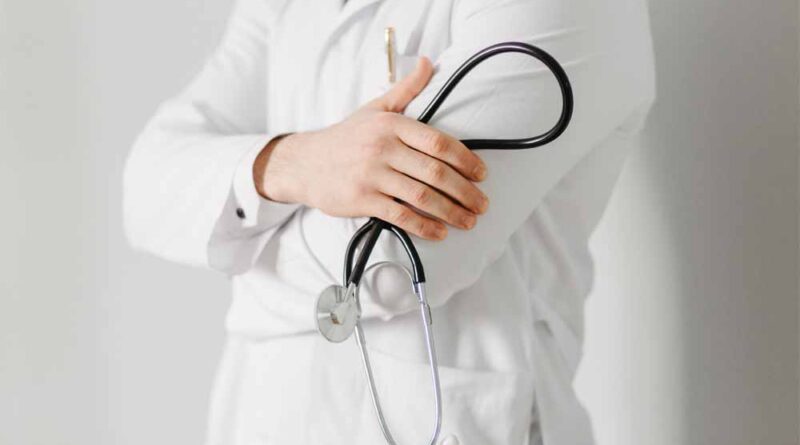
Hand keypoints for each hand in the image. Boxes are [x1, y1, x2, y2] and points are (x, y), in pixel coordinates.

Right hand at [254, 57, 488, 240]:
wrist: (304, 163)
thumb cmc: (346, 137)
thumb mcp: (375, 109)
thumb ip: (405, 89)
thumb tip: (428, 62)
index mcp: (391, 125)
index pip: (438, 141)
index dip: (465, 159)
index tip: (482, 174)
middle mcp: (382, 148)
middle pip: (435, 172)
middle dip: (465, 191)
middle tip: (482, 204)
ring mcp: (371, 175)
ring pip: (421, 196)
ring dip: (451, 212)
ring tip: (468, 221)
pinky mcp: (361, 200)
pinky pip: (400, 216)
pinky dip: (424, 226)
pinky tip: (440, 233)